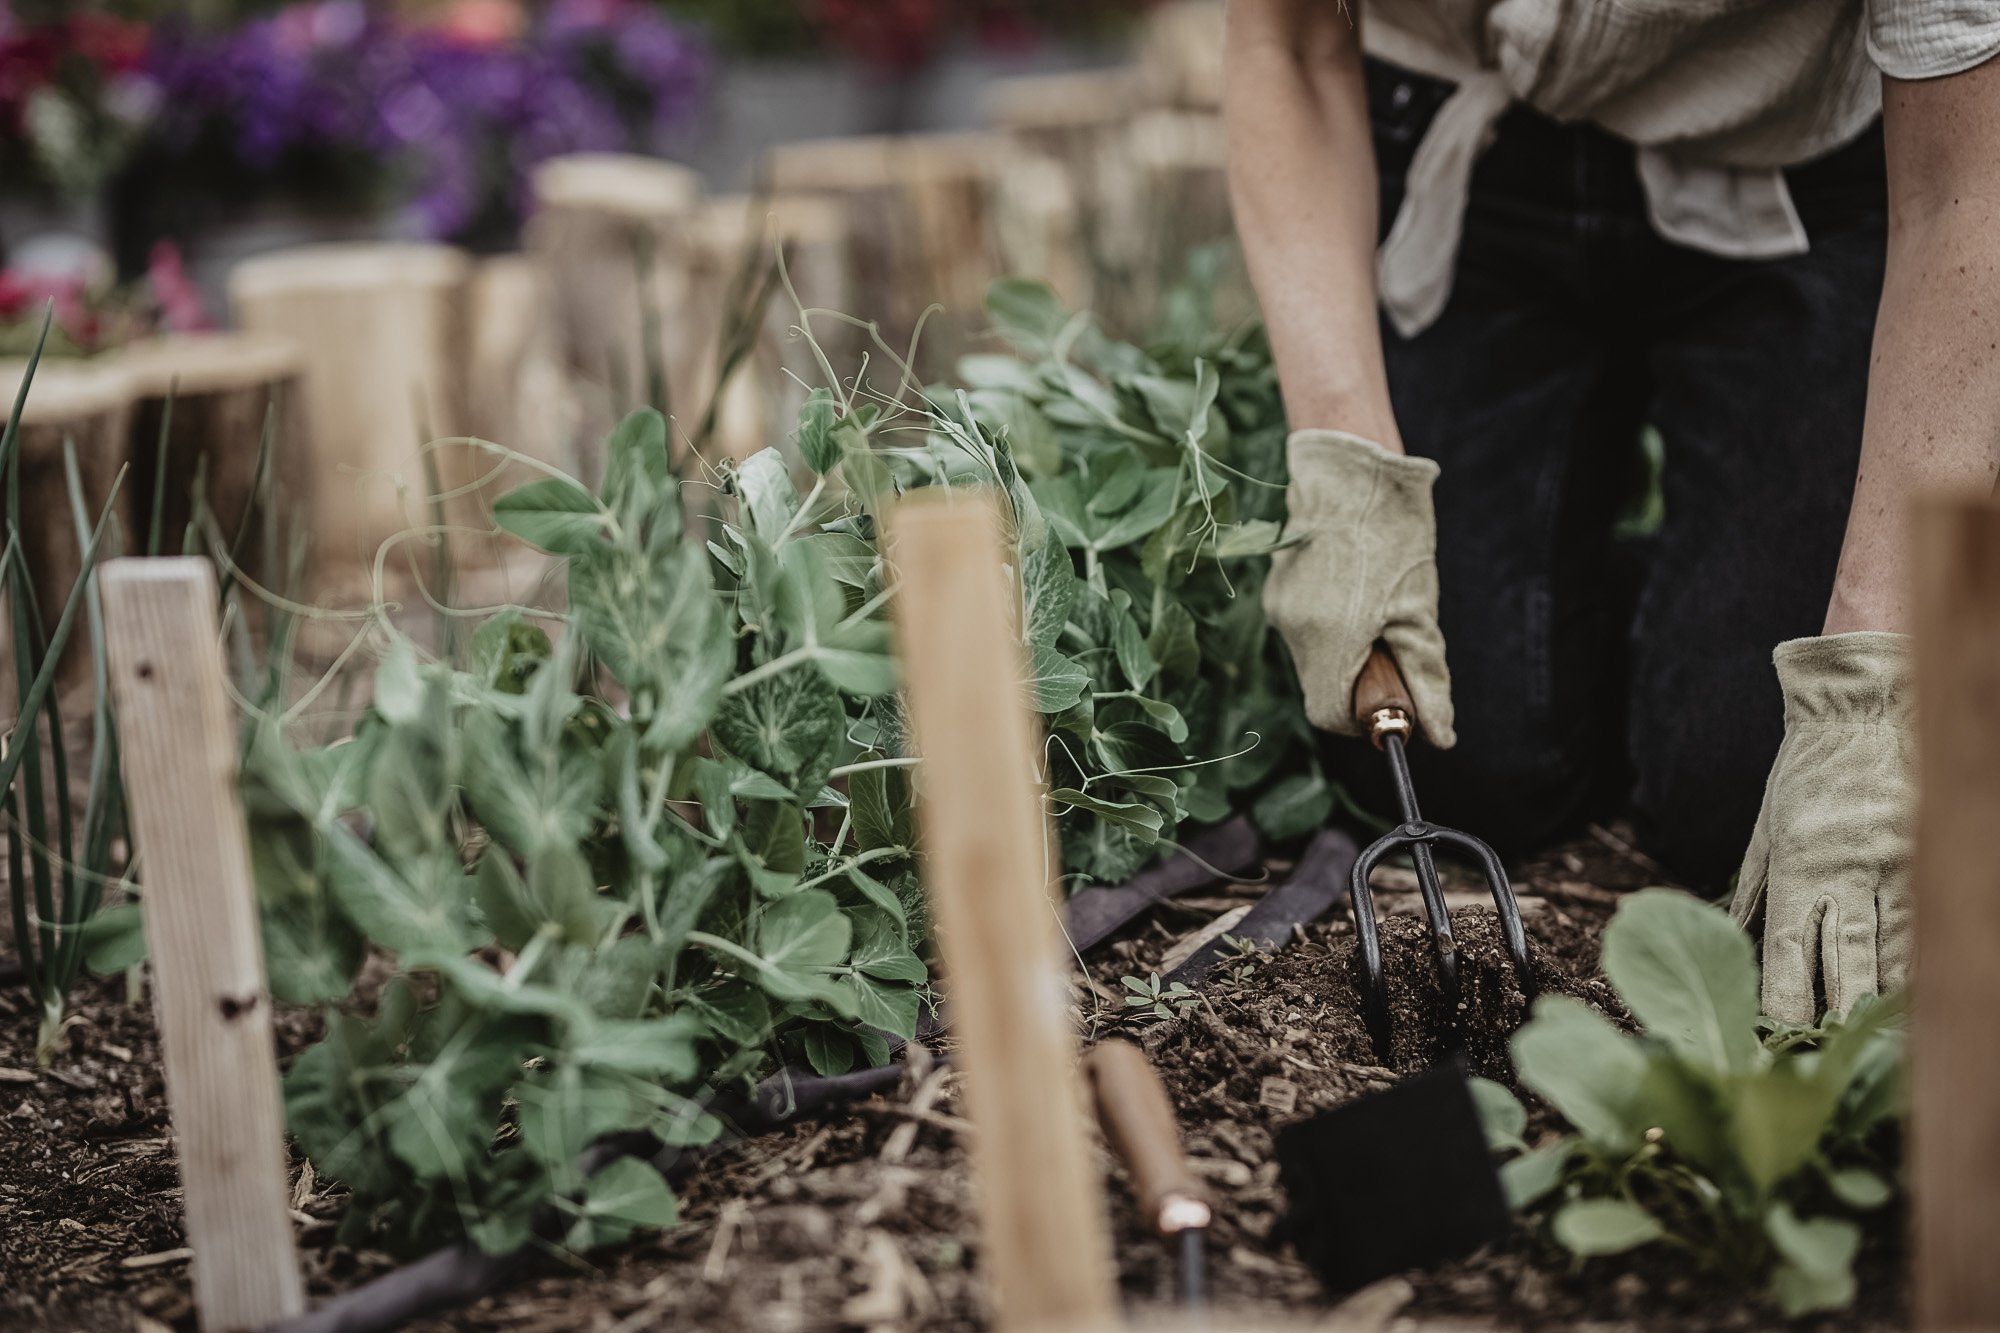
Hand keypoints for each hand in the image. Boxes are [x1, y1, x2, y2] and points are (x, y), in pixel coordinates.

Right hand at [1263, 429, 1453, 745]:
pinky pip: (1305, 630)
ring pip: (1315, 659)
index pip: (1331, 715)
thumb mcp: (1419, 609)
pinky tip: (1353, 590)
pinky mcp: (1276, 592)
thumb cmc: (1391, 535)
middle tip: (1392, 645)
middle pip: (1323, 688)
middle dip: (1359, 681)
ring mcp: (1280, 609)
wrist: (1348, 474)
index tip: (1390, 701)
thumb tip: (1441, 734)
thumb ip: (1427, 677)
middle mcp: (1295, 630)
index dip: (1363, 719)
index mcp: (1331, 639)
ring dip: (1346, 652)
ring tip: (1374, 608)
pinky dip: (1331, 627)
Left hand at [1729, 633, 1913, 1023]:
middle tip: (1829, 1057)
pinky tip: (1920, 997)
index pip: (1786, 949)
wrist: (1868, 708)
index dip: (1783, 999)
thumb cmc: (1808, 772)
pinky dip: (1923, 964)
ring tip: (1878, 1046)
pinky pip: (1930, 924)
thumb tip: (1732, 940)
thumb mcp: (1766, 830)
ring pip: (1896, 952)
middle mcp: (1849, 871)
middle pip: (1845, 963)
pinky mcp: (1932, 858)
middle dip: (1838, 1017)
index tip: (1778, 1036)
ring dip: (1886, 1002)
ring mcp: (1899, 866)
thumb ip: (1752, 891)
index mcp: (1799, 864)